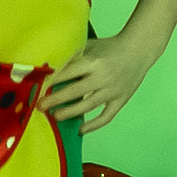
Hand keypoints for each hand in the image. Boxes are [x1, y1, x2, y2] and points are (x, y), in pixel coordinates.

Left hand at [40, 33, 158, 131]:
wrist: (140, 49)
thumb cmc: (109, 47)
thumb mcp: (89, 46)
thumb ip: (72, 57)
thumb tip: (47, 70)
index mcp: (93, 61)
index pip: (67, 74)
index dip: (50, 82)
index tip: (36, 89)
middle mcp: (103, 77)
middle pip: (74, 92)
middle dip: (54, 100)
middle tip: (40, 107)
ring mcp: (113, 90)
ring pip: (88, 105)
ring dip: (69, 112)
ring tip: (55, 117)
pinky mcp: (122, 99)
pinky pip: (107, 116)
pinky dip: (94, 125)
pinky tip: (81, 130)